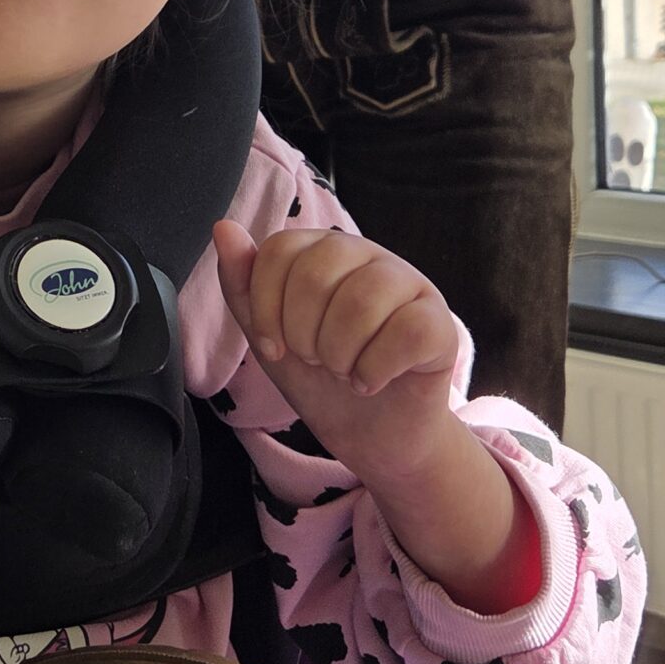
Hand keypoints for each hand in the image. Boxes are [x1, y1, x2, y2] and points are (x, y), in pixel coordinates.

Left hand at [213, 220, 459, 478]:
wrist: (370, 435)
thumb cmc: (321, 379)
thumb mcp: (268, 336)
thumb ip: (242, 285)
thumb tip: (223, 228)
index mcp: (325, 250)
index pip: (281, 249)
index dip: (266, 306)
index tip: (274, 346)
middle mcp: (370, 256)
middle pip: (318, 273)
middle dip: (303, 335)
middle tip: (317, 360)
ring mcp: (411, 286)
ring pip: (362, 301)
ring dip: (339, 355)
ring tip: (345, 371)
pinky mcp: (441, 324)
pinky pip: (405, 333)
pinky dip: (375, 371)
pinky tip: (372, 382)